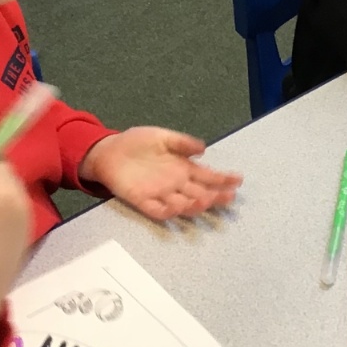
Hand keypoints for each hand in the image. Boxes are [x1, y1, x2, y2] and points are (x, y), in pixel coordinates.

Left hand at [81, 127, 241, 220]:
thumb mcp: (162, 136)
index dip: (222, 179)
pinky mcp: (142, 200)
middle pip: (200, 193)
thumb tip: (204, 148)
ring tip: (207, 201)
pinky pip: (157, 209)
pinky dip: (168, 210)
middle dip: (215, 196)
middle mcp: (175, 184)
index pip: (207, 176)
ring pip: (182, 204)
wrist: (108, 151)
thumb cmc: (136, 143)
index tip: (238, 180)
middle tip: (229, 197)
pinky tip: (178, 206)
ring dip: (195, 205)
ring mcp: (160, 194)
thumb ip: (182, 142)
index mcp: (182, 168)